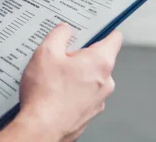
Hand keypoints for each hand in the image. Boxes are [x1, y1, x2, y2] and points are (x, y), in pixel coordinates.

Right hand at [16, 24, 122, 141]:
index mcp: (100, 62)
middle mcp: (105, 82)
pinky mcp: (88, 113)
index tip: (94, 28)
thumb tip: (65, 29)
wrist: (41, 128)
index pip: (114, 38)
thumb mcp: (46, 52)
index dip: (103, 30)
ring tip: (51, 77)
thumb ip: (59, 34)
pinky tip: (52, 92)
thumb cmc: (46, 94)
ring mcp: (98, 100)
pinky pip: (82, 94)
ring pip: (89, 78)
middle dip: (79, 55)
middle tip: (59, 56)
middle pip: (97, 58)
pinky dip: (71, 91)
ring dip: (74, 74)